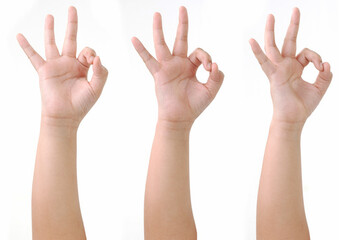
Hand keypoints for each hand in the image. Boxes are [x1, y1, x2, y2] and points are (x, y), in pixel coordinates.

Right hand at [17, 6, 107, 126]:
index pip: (89, 51)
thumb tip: (98, 56)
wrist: (65, 116)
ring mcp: (56, 65)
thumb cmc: (82, 104)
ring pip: (52, 43)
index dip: (91, 53)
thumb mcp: (97, 88)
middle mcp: (69, 63)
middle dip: (72, 24)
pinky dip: (26, 46)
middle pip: (71, 38)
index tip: (91, 61)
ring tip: (50, 16)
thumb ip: (100, 72)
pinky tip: (19, 35)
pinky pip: (33, 56)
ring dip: (51, 29)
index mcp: (83, 66)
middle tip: (73, 8)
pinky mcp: (44, 71)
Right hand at [132, 6, 223, 125]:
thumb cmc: (195, 105)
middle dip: (183, 24)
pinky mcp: (158, 74)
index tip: (209, 69)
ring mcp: (167, 67)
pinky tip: (134, 39)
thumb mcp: (211, 90)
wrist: (181, 118)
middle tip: (183, 8)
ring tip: (157, 14)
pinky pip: (148, 60)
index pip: (199, 53)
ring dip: (160, 29)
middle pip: (180, 39)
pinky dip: (141, 50)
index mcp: (191, 66)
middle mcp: (179, 63)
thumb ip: (217, 77)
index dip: (206, 58)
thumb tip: (215, 64)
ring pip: (163, 44)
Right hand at [249, 8, 332, 126]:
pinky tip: (252, 41)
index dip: (316, 58)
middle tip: (296, 9)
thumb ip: (325, 76)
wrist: (294, 119)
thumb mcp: (320, 89)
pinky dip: (258, 52)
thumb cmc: (303, 106)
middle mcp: (286, 65)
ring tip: (271, 16)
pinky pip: (264, 62)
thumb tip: (327, 64)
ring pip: (273, 46)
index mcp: (296, 67)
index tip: (321, 67)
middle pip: (289, 40)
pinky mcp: (273, 76)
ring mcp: (278, 69)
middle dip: (293, 25)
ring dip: (272, 31)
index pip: (307, 53)